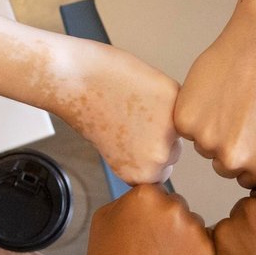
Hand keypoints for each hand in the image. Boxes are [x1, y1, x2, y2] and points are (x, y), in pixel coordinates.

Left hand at [52, 39, 181, 185]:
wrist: (76, 80)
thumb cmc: (86, 111)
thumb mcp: (114, 152)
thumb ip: (139, 158)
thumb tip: (160, 151)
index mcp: (141, 174)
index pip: (163, 171)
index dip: (151, 152)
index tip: (140, 140)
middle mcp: (157, 157)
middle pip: (174, 150)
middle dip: (160, 135)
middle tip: (136, 119)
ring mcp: (169, 128)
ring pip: (178, 125)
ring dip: (166, 115)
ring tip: (138, 104)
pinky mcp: (173, 99)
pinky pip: (177, 98)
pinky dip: (163, 92)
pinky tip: (141, 89)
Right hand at [76, 184, 213, 254]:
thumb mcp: (103, 218)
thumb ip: (127, 200)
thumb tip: (146, 196)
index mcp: (146, 194)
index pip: (156, 192)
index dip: (146, 214)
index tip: (139, 232)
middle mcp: (173, 206)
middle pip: (176, 206)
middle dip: (167, 223)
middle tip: (150, 251)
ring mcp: (193, 229)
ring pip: (192, 225)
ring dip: (182, 239)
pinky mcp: (209, 252)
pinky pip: (204, 245)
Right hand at [175, 25, 255, 188]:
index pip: (247, 179)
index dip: (249, 156)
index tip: (252, 135)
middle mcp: (234, 161)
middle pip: (223, 167)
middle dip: (230, 146)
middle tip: (241, 114)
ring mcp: (207, 142)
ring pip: (204, 146)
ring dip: (212, 129)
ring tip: (230, 100)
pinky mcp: (186, 122)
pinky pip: (187, 127)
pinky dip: (196, 113)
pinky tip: (214, 94)